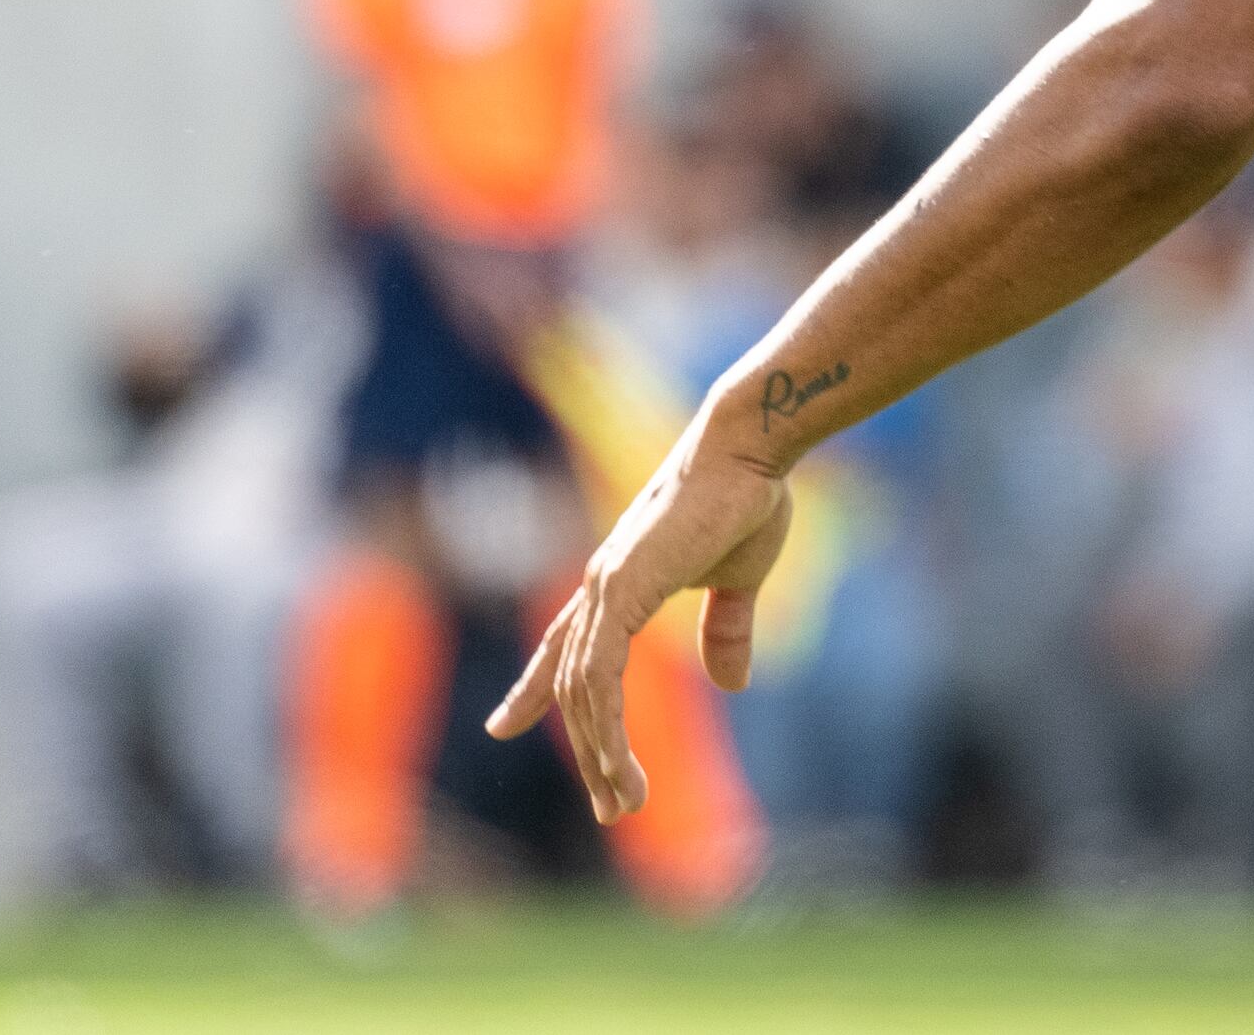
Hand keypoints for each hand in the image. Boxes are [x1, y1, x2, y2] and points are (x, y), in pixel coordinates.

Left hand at [482, 419, 793, 820]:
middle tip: (610, 806)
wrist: (750, 446)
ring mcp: (606, 587)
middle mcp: (600, 586)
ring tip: (624, 801)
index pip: (564, 646)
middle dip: (589, 750)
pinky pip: (601, 675)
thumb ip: (726, 628)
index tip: (503, 725)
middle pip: (575, 685)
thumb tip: (731, 683)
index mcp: (621, 580)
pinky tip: (616, 763)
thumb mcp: (740, 577)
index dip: (534, 689)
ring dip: (602, 753)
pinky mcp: (621, 590)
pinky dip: (606, 725)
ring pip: (585, 691)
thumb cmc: (748, 495)